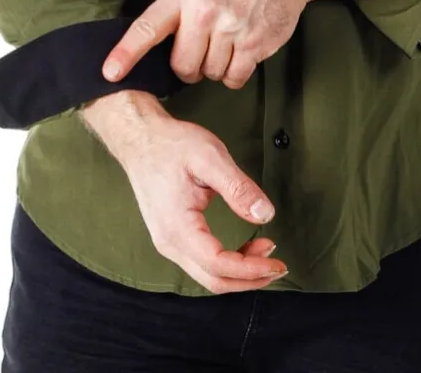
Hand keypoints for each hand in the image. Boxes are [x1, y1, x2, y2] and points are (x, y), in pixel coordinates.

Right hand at [80, 91, 288, 293]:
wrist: (141, 139)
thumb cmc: (172, 145)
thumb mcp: (210, 158)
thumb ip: (238, 188)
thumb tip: (265, 215)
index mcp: (178, 227)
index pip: (218, 265)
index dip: (251, 269)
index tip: (278, 263)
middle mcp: (169, 243)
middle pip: (213, 280)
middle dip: (250, 278)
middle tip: (279, 266)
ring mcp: (168, 242)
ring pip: (208, 275)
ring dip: (240, 272)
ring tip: (265, 254)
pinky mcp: (172, 237)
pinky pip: (201, 262)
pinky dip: (227, 264)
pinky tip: (244, 250)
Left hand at [101, 0, 308, 88]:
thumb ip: (172, 8)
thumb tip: (148, 43)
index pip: (147, 28)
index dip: (126, 53)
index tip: (110, 73)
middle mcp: (204, 10)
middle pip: (182, 65)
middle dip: (189, 66)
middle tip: (202, 48)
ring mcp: (231, 27)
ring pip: (209, 73)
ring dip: (216, 67)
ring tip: (226, 40)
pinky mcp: (253, 43)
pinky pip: (234, 78)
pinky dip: (235, 73)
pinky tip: (241, 51)